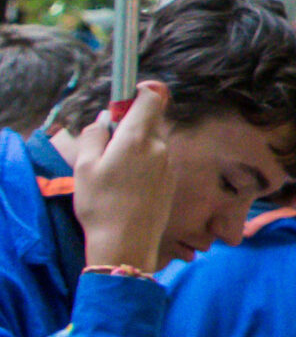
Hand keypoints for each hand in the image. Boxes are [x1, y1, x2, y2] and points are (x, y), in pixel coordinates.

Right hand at [72, 81, 173, 272]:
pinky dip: (142, 167)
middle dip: (129, 128)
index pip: (152, 97)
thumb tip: (106, 120)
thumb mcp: (83, 166)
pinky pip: (156, 163)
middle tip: (106, 149)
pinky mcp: (171, 181)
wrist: (126, 243)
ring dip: (134, 150)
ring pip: (151, 144)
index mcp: (137, 138)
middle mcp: (159, 147)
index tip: (123, 101)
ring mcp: (168, 165)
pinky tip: (126, 188)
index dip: (139, 93)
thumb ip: (94, 135)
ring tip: (114, 175)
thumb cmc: (101, 203)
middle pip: (149, 122)